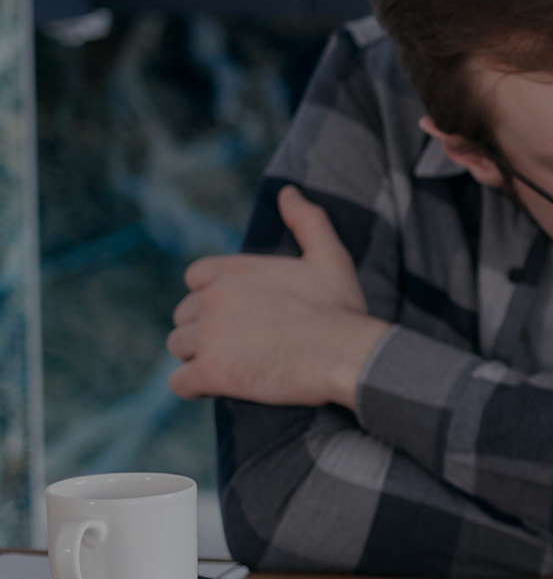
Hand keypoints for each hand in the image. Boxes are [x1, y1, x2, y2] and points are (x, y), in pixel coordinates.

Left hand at [167, 185, 389, 408]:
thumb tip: (288, 192)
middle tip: (239, 345)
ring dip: (198, 358)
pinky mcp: (211, 372)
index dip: (211, 298)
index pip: (194, 279)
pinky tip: (218, 387)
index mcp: (234, 269)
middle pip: (183, 316)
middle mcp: (214, 298)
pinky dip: (194, 387)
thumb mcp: (330, 256)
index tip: (238, 315)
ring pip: (179, 347)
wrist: (348, 354)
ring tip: (233, 366)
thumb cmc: (341, 308)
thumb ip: (306, 220)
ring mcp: (209, 336)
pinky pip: (179, 382)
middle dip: (204, 330)